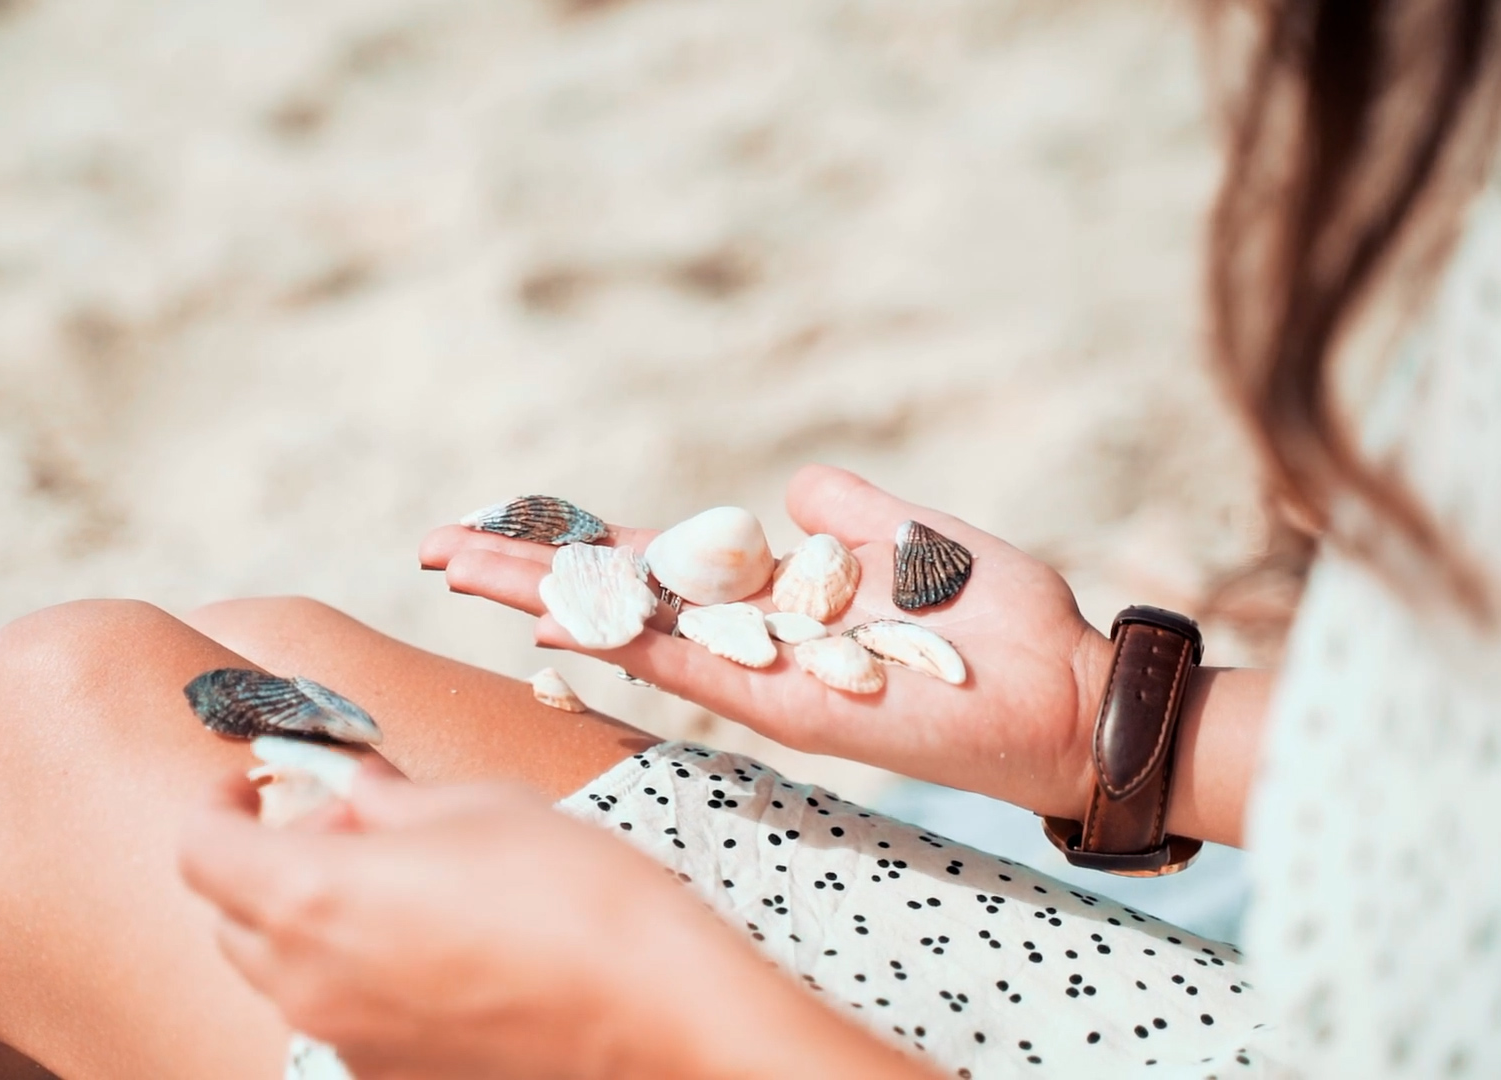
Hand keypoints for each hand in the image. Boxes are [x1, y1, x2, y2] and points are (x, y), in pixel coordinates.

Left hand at [178, 764, 918, 1079]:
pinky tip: (435, 948)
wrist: (655, 1012)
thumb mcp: (477, 808)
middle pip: (232, 918)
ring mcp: (349, 1043)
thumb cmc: (574, 896)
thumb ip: (389, 801)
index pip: (201, 851)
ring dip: (309, 923)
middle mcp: (309, 982)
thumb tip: (354, 790)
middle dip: (265, 864)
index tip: (250, 786)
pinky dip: (358, 977)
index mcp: (312, 897)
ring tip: (397, 886)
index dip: (217, 806)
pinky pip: (343, 1018)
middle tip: (337, 828)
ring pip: (284, 974)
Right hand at [420, 464, 1111, 819]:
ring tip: (458, 569)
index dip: (571, 544)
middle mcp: (746, 640)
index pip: (647, 568)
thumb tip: (790, 489)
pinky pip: (688, 671)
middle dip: (522, 572)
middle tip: (432, 548)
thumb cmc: (1001, 622)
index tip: (495, 524)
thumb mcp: (913, 537)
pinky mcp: (790, 708)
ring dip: (542, 600)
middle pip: (611, 599)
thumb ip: (845, 512)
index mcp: (769, 596)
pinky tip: (556, 620)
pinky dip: (620, 642)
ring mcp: (758, 676)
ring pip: (626, 633)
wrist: (1069, 690)